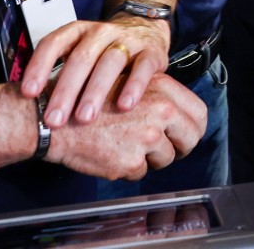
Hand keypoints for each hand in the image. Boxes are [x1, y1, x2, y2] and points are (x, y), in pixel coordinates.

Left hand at [20, 16, 171, 126]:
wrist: (145, 29)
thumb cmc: (103, 52)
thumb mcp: (79, 54)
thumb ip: (59, 74)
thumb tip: (26, 106)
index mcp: (77, 32)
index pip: (53, 43)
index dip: (39, 67)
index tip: (28, 93)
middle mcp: (100, 32)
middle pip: (80, 58)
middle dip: (65, 90)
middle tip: (54, 120)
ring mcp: (127, 40)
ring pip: (110, 61)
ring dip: (96, 91)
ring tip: (85, 118)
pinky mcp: (152, 52)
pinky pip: (143, 67)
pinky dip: (134, 86)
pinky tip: (124, 106)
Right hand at [45, 73, 206, 179]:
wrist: (54, 117)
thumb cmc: (88, 98)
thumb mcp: (129, 82)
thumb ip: (158, 95)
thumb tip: (180, 113)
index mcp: (163, 89)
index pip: (199, 113)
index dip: (193, 127)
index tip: (185, 134)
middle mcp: (161, 111)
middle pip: (192, 138)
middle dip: (181, 147)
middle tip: (166, 149)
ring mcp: (147, 138)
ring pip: (167, 158)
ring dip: (151, 158)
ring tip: (127, 145)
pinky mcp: (131, 161)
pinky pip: (141, 172)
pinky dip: (128, 168)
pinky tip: (111, 153)